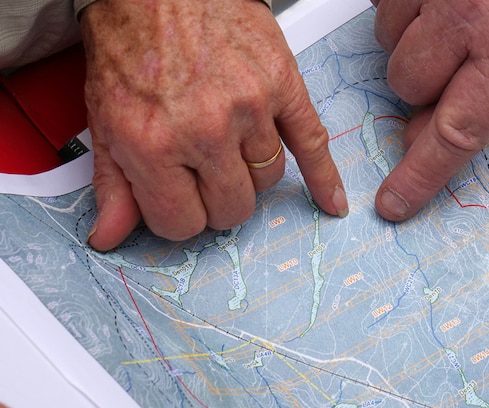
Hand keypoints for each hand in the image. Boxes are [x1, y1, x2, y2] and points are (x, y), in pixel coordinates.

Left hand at [81, 0, 346, 251]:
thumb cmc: (132, 38)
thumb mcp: (104, 115)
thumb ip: (112, 182)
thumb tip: (111, 236)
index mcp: (153, 142)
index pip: (182, 223)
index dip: (180, 216)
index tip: (180, 203)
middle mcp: (204, 129)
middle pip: (232, 209)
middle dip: (217, 200)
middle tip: (205, 177)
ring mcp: (249, 109)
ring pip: (266, 181)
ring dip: (251, 173)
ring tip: (232, 145)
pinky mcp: (282, 87)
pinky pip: (313, 145)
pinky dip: (325, 178)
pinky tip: (331, 200)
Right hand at [371, 0, 488, 220]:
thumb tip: (431, 135)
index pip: (456, 131)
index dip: (421, 173)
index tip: (396, 199)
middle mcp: (469, 13)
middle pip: (408, 85)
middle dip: (424, 83)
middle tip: (458, 59)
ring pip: (389, 45)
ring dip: (414, 42)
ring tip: (455, 16)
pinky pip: (383, 4)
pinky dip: (405, 8)